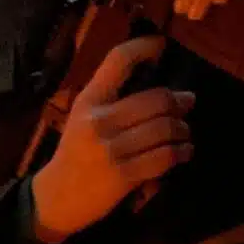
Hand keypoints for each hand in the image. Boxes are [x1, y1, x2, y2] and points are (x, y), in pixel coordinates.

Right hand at [28, 34, 195, 242]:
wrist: (56, 197)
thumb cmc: (75, 154)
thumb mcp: (83, 118)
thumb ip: (113, 100)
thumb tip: (166, 92)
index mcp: (88, 101)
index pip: (118, 61)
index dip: (144, 47)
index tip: (161, 46)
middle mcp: (99, 121)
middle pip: (156, 98)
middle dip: (180, 101)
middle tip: (187, 104)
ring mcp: (111, 149)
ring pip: (166, 128)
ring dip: (183, 130)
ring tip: (183, 133)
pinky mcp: (124, 175)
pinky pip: (165, 156)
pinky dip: (181, 152)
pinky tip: (183, 152)